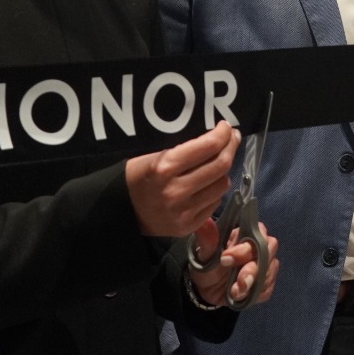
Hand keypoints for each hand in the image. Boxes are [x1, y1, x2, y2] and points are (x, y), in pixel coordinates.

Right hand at [125, 121, 238, 237]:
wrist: (122, 211)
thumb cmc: (138, 177)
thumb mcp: (155, 156)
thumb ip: (186, 150)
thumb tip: (217, 139)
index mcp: (165, 167)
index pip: (208, 146)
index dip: (223, 133)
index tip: (225, 127)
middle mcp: (176, 191)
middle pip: (220, 165)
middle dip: (231, 147)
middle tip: (231, 138)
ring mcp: (183, 212)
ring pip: (222, 185)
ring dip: (224, 171)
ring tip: (218, 162)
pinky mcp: (187, 227)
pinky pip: (214, 203)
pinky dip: (214, 191)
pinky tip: (208, 184)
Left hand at [186, 218, 279, 307]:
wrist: (207, 289)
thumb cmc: (207, 264)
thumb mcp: (203, 253)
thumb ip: (207, 240)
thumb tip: (205, 222)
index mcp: (246, 233)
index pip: (257, 232)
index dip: (245, 248)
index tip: (225, 259)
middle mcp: (260, 246)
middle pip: (269, 250)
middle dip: (254, 268)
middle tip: (238, 281)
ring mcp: (266, 265)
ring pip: (270, 271)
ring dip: (253, 284)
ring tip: (234, 292)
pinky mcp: (266, 283)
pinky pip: (268, 288)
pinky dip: (256, 294)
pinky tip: (243, 296)